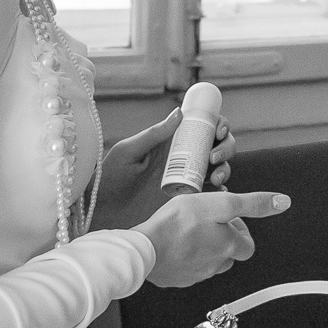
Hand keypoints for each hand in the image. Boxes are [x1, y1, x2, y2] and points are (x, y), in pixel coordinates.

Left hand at [91, 107, 235, 231]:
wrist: (101, 215)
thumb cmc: (109, 179)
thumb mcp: (128, 152)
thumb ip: (153, 134)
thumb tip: (179, 113)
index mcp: (171, 144)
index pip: (202, 128)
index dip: (218, 126)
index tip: (219, 130)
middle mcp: (184, 160)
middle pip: (218, 147)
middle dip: (226, 148)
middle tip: (214, 157)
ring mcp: (187, 182)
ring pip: (220, 169)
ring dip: (226, 169)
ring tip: (216, 178)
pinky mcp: (186, 203)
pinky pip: (212, 196)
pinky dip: (222, 194)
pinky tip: (219, 194)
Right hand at [137, 189, 289, 288]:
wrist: (145, 248)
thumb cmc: (179, 224)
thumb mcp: (221, 203)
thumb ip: (252, 203)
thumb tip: (282, 202)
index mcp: (229, 247)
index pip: (248, 246)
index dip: (241, 231)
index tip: (230, 221)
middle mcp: (215, 265)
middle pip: (229, 255)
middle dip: (224, 240)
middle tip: (209, 223)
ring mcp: (195, 274)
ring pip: (209, 262)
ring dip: (206, 248)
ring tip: (192, 231)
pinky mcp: (176, 278)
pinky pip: (188, 268)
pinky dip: (186, 257)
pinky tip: (176, 243)